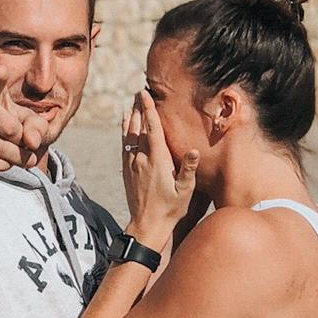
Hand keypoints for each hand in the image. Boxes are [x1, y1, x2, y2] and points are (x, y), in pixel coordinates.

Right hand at [0, 62, 49, 174]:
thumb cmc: (7, 124)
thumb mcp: (26, 121)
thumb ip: (37, 127)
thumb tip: (31, 142)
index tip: (2, 71)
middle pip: (3, 123)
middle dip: (20, 137)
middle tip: (27, 144)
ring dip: (14, 155)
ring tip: (26, 159)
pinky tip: (6, 163)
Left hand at [122, 91, 196, 244]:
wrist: (147, 226)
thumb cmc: (170, 209)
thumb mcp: (185, 191)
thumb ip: (188, 169)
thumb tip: (193, 150)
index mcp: (158, 160)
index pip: (152, 129)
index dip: (149, 110)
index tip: (145, 94)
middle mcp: (142, 159)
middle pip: (139, 128)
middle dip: (139, 109)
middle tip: (139, 92)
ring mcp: (132, 164)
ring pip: (129, 135)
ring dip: (131, 118)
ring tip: (132, 104)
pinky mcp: (127, 171)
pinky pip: (125, 145)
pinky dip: (125, 132)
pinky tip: (125, 126)